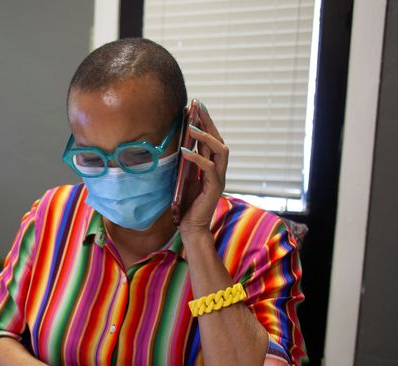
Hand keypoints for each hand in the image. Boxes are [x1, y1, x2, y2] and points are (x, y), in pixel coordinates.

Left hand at [178, 104, 228, 235]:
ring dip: (205, 137)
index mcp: (212, 166)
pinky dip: (197, 158)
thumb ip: (185, 163)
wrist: (191, 227)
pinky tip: (185, 151)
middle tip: (197, 107)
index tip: (195, 107)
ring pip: (219, 150)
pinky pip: (209, 168)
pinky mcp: (214, 188)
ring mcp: (218, 178)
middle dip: (208, 122)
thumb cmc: (187, 204)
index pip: (211, 139)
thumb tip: (178, 145)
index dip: (205, 123)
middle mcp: (219, 169)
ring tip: (190, 127)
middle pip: (218, 139)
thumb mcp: (183, 178)